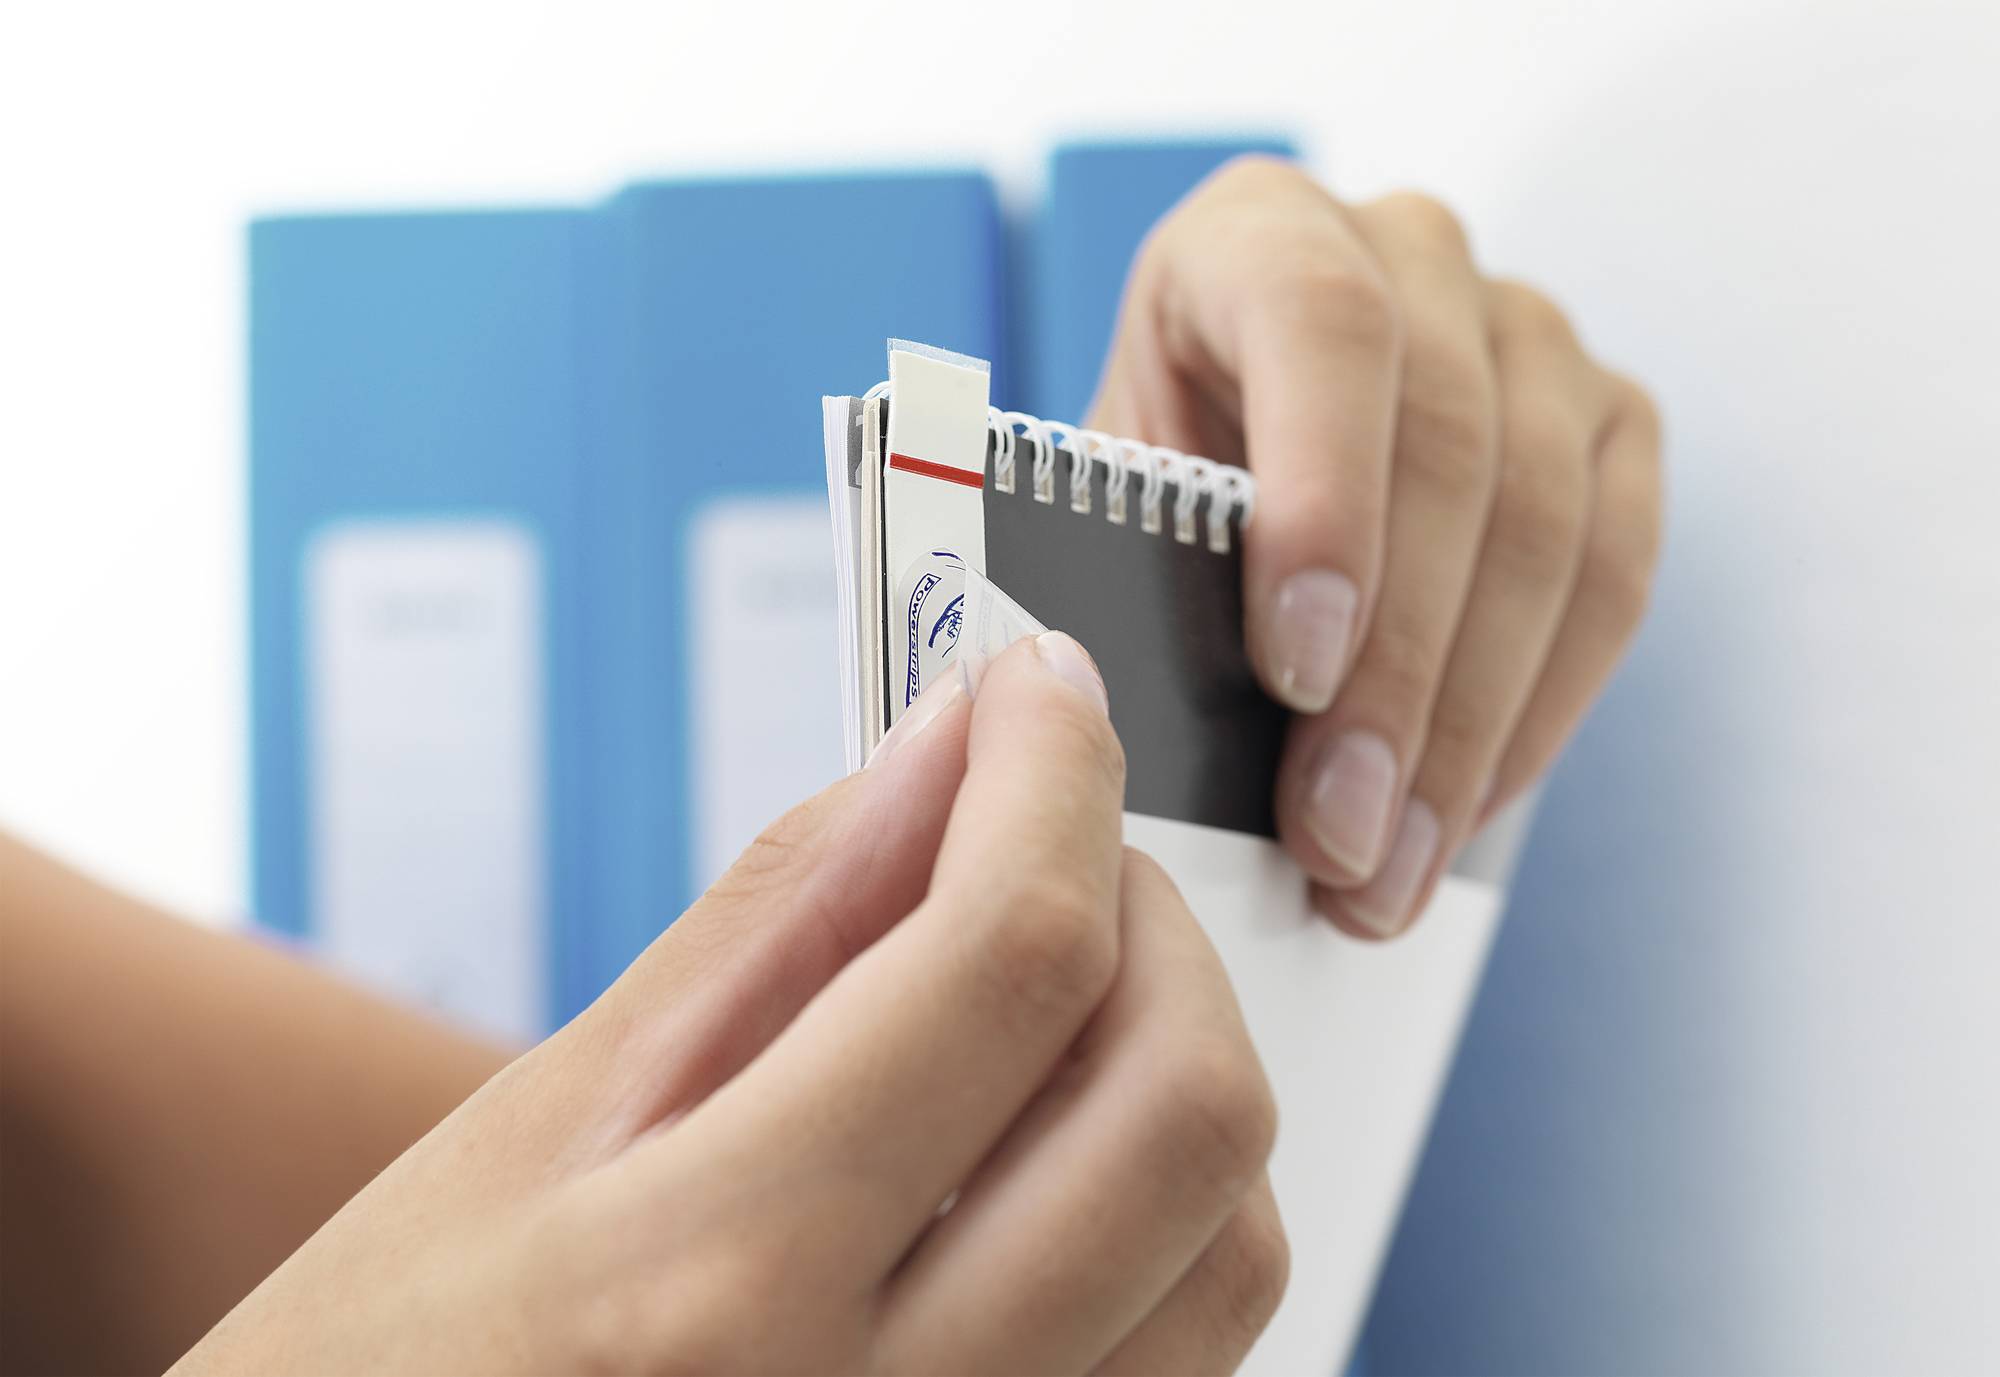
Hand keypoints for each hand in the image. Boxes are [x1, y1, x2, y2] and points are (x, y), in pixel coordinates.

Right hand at [175, 635, 1286, 1375]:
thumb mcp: (548, 1119)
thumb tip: (941, 760)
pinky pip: (1189, 1348)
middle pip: (1183, 1108)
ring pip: (1233, 1248)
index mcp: (725, 1277)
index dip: (1056, 777)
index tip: (1040, 693)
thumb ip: (779, 925)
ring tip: (1049, 992)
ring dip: (1177, 1060)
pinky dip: (1162, 1203)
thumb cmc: (406, 1363)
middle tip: (1048, 841)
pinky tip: (1044, 1144)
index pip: (1008, 960)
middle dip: (1155, 913)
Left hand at [1090, 156, 1663, 938]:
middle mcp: (1411, 253)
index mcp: (1259, 233)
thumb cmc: (1152, 492)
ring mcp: (1529, 334)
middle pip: (1451, 447)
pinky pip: (1618, 574)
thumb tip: (1141, 735)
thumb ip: (1133, 573)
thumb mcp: (1110, 506)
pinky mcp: (1610, 423)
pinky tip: (1463, 810)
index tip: (1296, 670)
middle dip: (1397, 674)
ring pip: (1548, 524)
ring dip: (1470, 725)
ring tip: (1390, 867)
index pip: (1323, 327)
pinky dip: (1541, 710)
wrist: (1233, 464)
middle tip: (1340, 838)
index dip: (1323, 500)